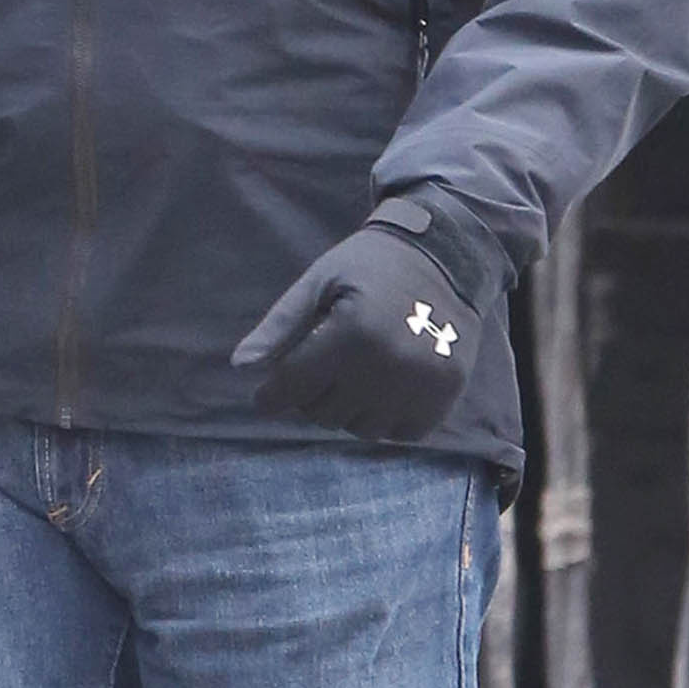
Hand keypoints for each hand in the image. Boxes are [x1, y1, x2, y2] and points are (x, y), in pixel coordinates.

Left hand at [231, 210, 487, 442]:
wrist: (446, 255)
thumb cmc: (371, 266)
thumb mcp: (319, 281)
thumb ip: (281, 324)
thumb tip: (241, 365)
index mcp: (351, 333)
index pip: (293, 387)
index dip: (271, 395)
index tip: (266, 396)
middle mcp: (388, 365)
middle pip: (324, 414)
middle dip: (312, 397)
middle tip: (321, 370)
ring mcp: (421, 383)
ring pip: (362, 429)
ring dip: (349, 410)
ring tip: (354, 378)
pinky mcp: (447, 392)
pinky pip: (402, 432)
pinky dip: (387, 419)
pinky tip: (384, 390)